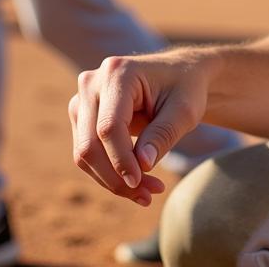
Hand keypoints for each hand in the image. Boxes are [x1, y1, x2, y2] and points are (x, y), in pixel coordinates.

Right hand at [69, 49, 210, 205]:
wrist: (179, 74)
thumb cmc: (185, 88)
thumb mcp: (184, 111)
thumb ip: (162, 135)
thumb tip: (141, 165)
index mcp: (117, 72)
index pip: (109, 127)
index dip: (122, 161)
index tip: (142, 184)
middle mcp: (92, 82)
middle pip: (90, 143)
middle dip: (116, 177)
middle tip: (148, 196)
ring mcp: (83, 99)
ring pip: (84, 153)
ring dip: (112, 180)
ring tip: (147, 192)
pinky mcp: (83, 115)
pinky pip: (87, 153)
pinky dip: (109, 173)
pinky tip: (136, 183)